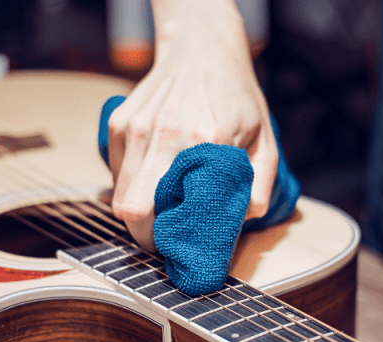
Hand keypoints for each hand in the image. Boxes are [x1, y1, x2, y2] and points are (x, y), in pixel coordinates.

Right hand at [105, 1, 277, 250]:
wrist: (202, 49)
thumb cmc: (235, 96)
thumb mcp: (265, 139)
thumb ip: (260, 184)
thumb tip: (245, 218)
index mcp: (205, 140)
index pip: (178, 210)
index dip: (176, 239)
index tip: (185, 251)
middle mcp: (165, 134)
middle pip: (135, 213)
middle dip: (148, 239)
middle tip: (167, 243)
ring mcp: (136, 129)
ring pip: (120, 199)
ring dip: (138, 217)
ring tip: (161, 216)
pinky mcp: (119, 125)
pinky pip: (117, 176)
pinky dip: (131, 189)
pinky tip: (153, 183)